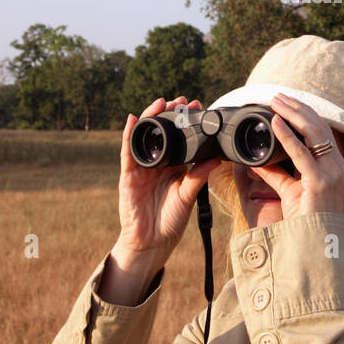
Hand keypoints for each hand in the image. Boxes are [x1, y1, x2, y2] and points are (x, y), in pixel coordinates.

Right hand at [114, 96, 222, 259]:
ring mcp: (141, 167)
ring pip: (145, 136)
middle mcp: (157, 163)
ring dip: (151, 117)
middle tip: (182, 101)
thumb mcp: (187, 196)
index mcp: (174, 167)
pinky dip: (129, 134)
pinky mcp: (128, 174)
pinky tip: (133, 120)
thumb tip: (216, 158)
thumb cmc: (170, 220)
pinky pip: (128, 151)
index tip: (198, 107)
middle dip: (170, 114)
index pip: (180, 138)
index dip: (186, 122)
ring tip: (160, 103)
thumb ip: (198, 176)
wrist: (151, 242)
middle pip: (162, 132)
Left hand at [245, 93, 343, 220]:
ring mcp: (332, 173)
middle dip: (298, 108)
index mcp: (335, 166)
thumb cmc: (306, 220)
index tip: (287, 102)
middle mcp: (338, 166)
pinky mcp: (320, 183)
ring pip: (314, 133)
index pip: (322, 131)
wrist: (315, 245)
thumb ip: (276, 173)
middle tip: (278, 96)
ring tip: (276, 102)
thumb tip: (256, 161)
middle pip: (319, 126)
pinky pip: (302, 153)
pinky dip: (288, 135)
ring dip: (293, 114)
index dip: (305, 113)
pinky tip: (276, 123)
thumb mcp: (290, 191)